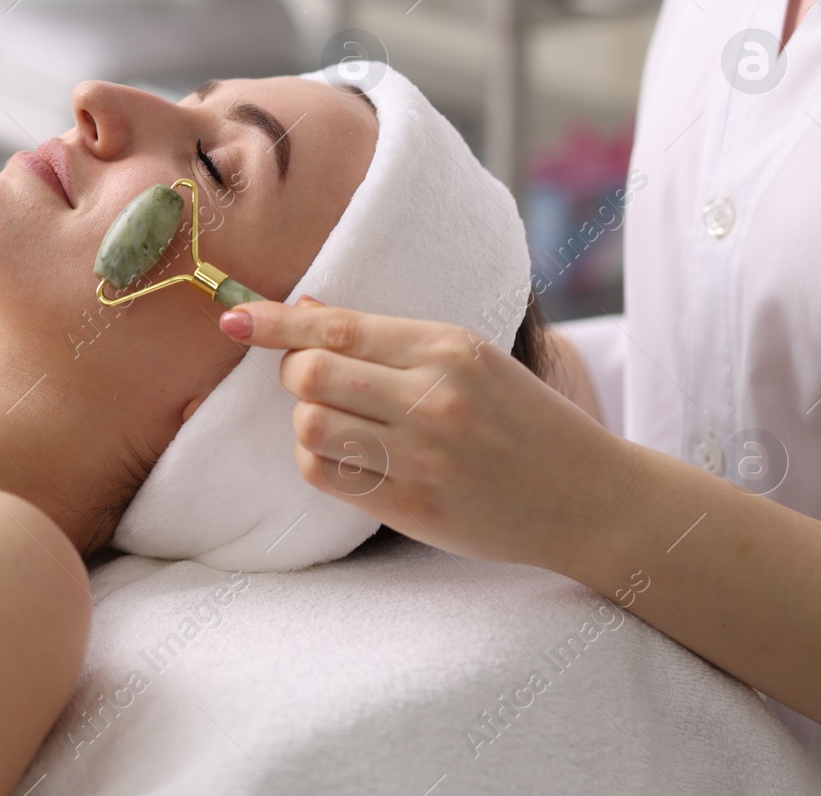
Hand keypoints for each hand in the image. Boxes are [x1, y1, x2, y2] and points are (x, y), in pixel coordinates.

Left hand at [217, 296, 642, 569]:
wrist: (587, 496)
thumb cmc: (523, 419)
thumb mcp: (472, 359)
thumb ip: (390, 338)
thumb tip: (308, 312)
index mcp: (447, 349)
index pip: (335, 327)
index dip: (273, 322)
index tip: (233, 318)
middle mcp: (432, 399)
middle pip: (309, 375)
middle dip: (295, 375)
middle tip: (315, 380)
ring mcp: (422, 458)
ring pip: (309, 427)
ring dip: (306, 422)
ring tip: (338, 422)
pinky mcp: (413, 507)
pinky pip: (327, 476)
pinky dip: (319, 462)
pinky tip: (347, 456)